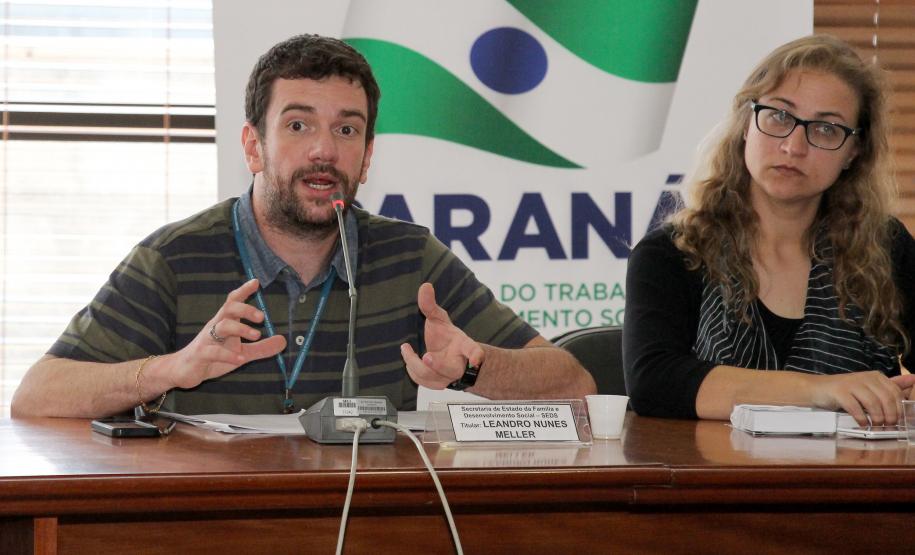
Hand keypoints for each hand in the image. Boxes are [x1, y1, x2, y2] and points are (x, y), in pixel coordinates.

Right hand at [168, 279, 285, 388]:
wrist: (183, 371)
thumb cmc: (213, 357)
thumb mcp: (241, 353)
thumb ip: (261, 348)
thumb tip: (283, 341)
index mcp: (225, 323)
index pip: (233, 302)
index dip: (244, 291)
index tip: (256, 282)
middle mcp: (215, 327)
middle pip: (229, 309)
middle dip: (245, 309)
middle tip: (262, 317)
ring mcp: (206, 340)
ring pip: (222, 326)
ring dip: (240, 328)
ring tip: (256, 335)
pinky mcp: (200, 355)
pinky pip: (213, 352)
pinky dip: (228, 355)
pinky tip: (240, 358)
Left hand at [400, 282, 483, 388]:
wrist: (447, 358)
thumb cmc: (445, 337)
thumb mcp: (438, 319)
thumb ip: (430, 305)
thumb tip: (425, 285)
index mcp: (464, 346)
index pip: (473, 350)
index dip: (476, 355)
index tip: (477, 360)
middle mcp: (459, 364)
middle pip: (451, 369)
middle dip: (438, 365)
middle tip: (426, 356)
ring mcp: (449, 377)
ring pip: (433, 378)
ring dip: (416, 364)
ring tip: (406, 349)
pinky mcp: (438, 385)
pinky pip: (424, 382)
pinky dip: (413, 371)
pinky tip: (408, 358)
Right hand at [810, 371, 914, 425]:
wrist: (816, 388)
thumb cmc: (843, 391)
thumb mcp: (867, 388)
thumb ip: (888, 387)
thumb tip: (912, 381)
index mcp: (875, 376)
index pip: (895, 393)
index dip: (899, 409)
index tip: (897, 421)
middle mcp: (865, 377)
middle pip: (886, 398)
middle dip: (890, 416)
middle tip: (887, 426)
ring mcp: (851, 384)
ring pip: (873, 403)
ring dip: (877, 419)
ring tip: (876, 426)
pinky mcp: (839, 392)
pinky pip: (856, 407)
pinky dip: (862, 419)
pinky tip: (862, 424)